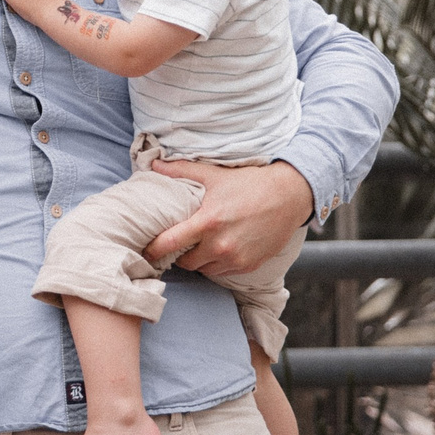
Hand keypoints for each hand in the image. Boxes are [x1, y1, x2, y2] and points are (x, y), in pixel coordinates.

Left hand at [144, 159, 314, 276]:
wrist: (288, 196)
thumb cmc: (250, 183)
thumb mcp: (214, 175)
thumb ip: (181, 170)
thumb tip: (153, 163)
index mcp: (208, 222)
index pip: (169, 243)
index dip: (154, 249)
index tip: (146, 250)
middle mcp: (220, 245)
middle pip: (185, 262)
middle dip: (179, 255)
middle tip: (177, 244)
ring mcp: (236, 258)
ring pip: (204, 269)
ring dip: (199, 260)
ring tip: (199, 245)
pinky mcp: (249, 265)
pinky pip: (223, 271)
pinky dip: (217, 263)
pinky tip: (219, 249)